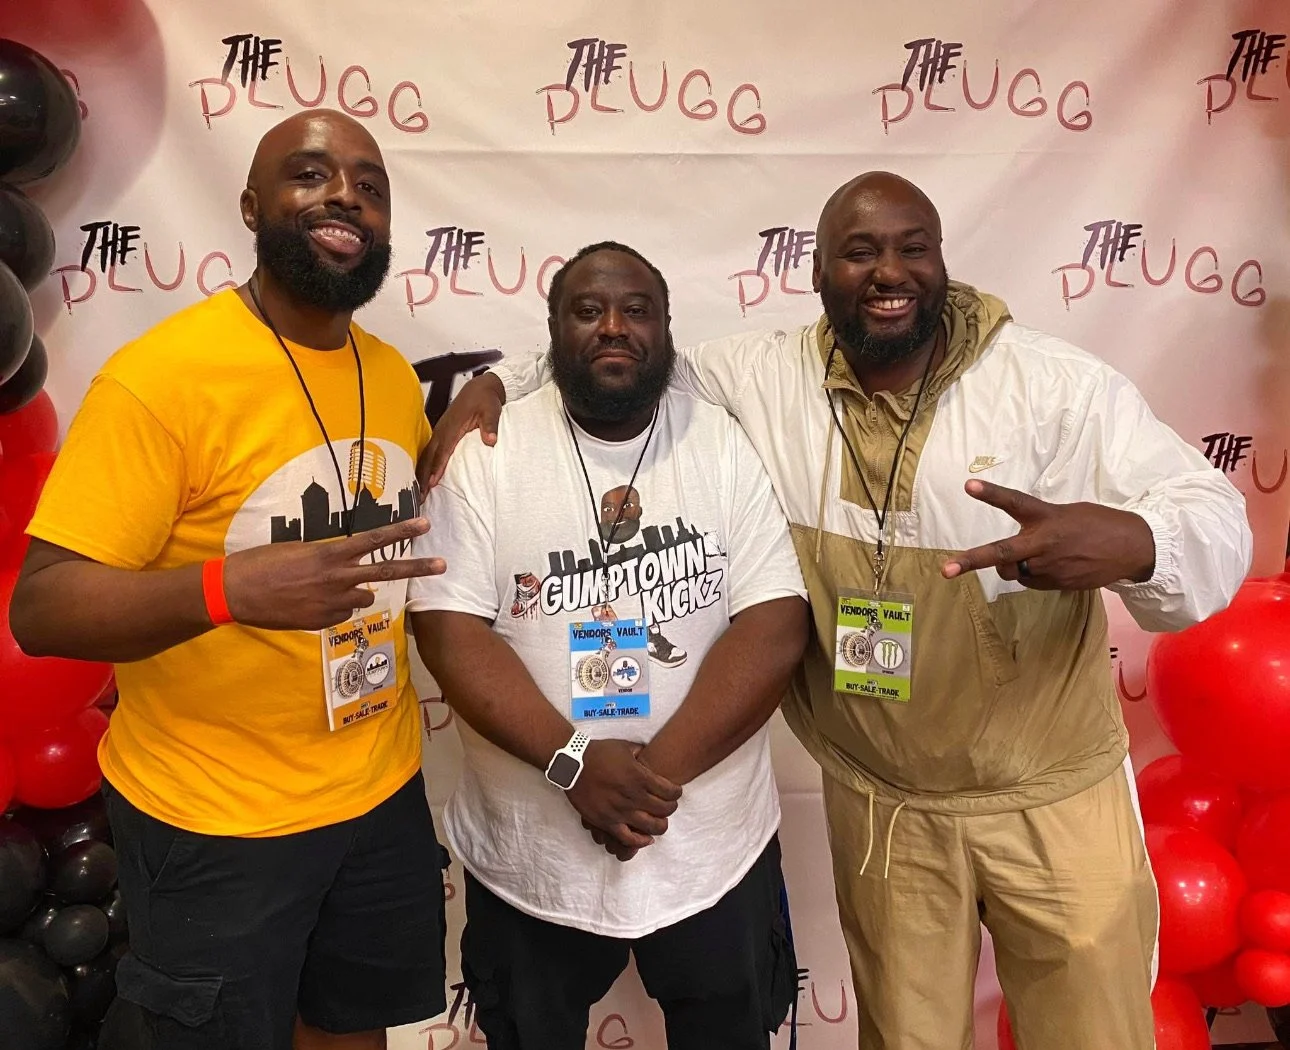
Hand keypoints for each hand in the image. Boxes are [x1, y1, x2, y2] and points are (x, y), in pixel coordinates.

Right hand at [223, 518, 445, 629]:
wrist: (235, 592)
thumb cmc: (261, 563)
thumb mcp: (298, 550)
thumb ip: (327, 558)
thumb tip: (343, 565)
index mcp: (330, 554)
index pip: (374, 540)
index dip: (401, 531)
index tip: (424, 523)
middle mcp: (337, 578)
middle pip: (386, 571)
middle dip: (417, 567)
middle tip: (442, 564)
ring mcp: (332, 603)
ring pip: (362, 598)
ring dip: (355, 593)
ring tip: (325, 588)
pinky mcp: (322, 622)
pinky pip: (341, 615)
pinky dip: (334, 610)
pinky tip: (309, 604)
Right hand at [416, 372, 504, 491]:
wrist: (480, 388)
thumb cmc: (485, 399)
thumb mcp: (491, 410)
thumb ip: (490, 426)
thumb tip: (490, 440)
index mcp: (452, 426)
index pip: (443, 451)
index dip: (437, 467)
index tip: (432, 482)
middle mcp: (442, 430)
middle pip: (429, 456)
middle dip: (423, 476)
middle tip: (419, 496)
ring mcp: (439, 432)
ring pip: (426, 455)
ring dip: (420, 473)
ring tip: (417, 492)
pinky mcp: (441, 433)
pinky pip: (429, 452)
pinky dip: (424, 465)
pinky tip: (422, 477)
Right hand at [565, 739, 681, 853]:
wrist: (572, 764)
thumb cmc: (599, 753)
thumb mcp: (624, 747)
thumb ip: (641, 752)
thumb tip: (649, 754)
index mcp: (640, 776)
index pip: (671, 791)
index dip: (677, 793)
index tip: (676, 792)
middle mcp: (633, 796)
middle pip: (665, 809)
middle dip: (671, 808)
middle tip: (669, 806)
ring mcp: (620, 811)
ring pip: (652, 826)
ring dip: (661, 825)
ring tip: (660, 822)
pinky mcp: (607, 822)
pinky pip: (629, 838)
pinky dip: (641, 841)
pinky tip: (646, 838)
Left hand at [941, 479, 1154, 589]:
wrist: (1133, 548)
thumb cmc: (1097, 524)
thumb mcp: (1067, 514)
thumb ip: (1039, 525)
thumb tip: (1019, 547)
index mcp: (1047, 517)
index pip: (1014, 502)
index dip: (991, 494)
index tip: (969, 486)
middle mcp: (1043, 543)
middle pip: (1001, 553)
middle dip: (971, 561)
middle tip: (946, 570)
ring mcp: (1049, 567)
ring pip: (1013, 572)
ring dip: (1011, 566)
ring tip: (1032, 555)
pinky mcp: (1056, 584)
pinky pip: (1030, 582)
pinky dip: (1031, 575)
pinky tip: (1051, 565)